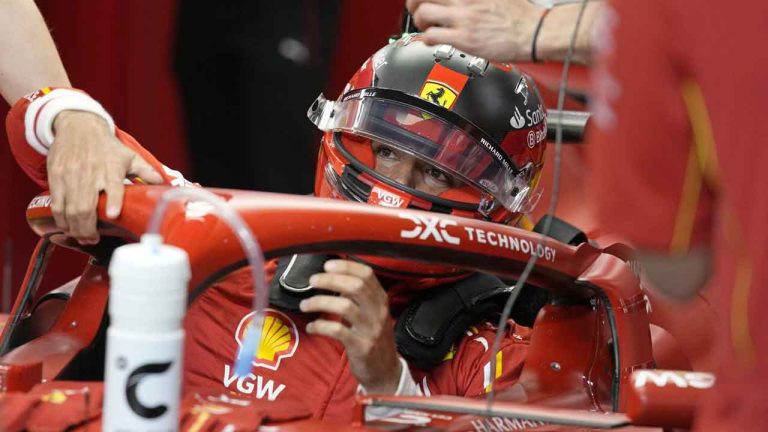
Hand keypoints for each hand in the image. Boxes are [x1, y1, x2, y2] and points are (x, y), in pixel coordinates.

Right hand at [48, 111, 162, 243]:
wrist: (78, 127)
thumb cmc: (106, 145)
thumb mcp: (129, 156)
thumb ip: (146, 172)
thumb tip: (166, 185)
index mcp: (111, 169)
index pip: (113, 186)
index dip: (113, 201)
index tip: (113, 214)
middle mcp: (89, 173)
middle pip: (85, 206)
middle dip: (88, 228)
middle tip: (93, 239)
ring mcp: (70, 176)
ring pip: (69, 209)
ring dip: (74, 228)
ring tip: (83, 237)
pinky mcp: (56, 177)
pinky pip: (56, 204)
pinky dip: (61, 219)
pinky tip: (68, 227)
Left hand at [300, 260, 401, 393]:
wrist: (385, 371)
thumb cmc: (373, 338)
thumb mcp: (372, 314)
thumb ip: (358, 296)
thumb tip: (334, 276)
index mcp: (381, 300)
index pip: (367, 275)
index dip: (346, 267)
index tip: (327, 265)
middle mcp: (378, 312)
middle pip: (355, 287)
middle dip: (330, 280)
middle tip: (312, 281)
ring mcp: (371, 330)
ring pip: (345, 307)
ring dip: (320, 302)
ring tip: (305, 305)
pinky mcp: (361, 347)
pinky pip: (337, 331)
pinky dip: (320, 326)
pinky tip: (311, 327)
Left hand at [407, 0, 540, 61]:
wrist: (534, 32)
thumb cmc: (520, 16)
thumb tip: (462, 2)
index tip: (424, 0)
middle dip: (414, 3)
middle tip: (417, 10)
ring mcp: (464, 17)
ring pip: (424, 12)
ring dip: (419, 20)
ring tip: (426, 26)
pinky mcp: (464, 38)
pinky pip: (432, 35)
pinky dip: (426, 38)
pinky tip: (431, 41)